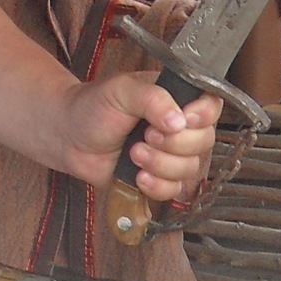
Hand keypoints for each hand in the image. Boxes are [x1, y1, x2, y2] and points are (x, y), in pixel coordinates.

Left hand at [56, 72, 222, 200]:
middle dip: (174, 143)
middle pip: (204, 141)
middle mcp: (179, 127)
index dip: (203, 116)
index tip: (184, 120)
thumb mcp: (121, 90)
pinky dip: (157, 185)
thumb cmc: (93, 106)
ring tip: (133, 153)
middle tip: (146, 135)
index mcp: (175, 98)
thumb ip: (152, 98)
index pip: (211, 106)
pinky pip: (175, 190)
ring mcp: (171, 155)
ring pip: (191, 169)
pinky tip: (138, 176)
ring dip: (161, 164)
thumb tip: (178, 120)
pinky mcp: (159, 178)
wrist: (68, 136)